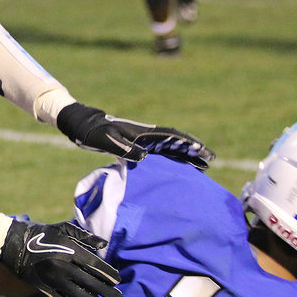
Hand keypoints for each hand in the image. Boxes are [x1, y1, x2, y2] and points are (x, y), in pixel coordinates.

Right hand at [0, 219, 119, 296]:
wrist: (15, 245)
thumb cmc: (42, 234)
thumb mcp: (63, 228)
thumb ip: (84, 236)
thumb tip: (104, 243)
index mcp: (69, 251)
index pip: (94, 265)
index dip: (108, 274)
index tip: (118, 280)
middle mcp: (64, 267)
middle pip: (91, 282)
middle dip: (107, 291)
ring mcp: (55, 280)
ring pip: (80, 295)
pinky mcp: (46, 289)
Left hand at [56, 103, 213, 169]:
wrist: (85, 127)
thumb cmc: (95, 134)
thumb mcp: (108, 142)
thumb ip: (125, 149)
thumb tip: (144, 158)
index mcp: (144, 132)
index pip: (172, 136)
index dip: (189, 143)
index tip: (203, 151)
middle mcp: (148, 135)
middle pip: (177, 141)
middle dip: (194, 149)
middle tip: (211, 159)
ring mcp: (145, 140)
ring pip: (172, 148)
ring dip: (187, 156)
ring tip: (203, 166)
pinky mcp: (139, 146)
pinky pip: (162, 153)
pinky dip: (174, 159)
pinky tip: (181, 168)